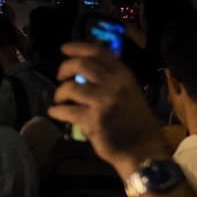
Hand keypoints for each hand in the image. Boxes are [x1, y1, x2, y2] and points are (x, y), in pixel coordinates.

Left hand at [48, 42, 169, 176]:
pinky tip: (54, 112)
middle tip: (60, 76)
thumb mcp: (129, 93)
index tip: (64, 48)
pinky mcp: (94, 120)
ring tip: (59, 99)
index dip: (79, 47)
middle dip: (65, 68)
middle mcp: (115, 85)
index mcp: (124, 77)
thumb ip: (110, 81)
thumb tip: (82, 72)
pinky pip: (68, 111)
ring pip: (71, 87)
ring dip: (60, 92)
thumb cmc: (134, 122)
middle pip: (82, 65)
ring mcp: (104, 102)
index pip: (100, 53)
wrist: (142, 149)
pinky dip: (57, 111)